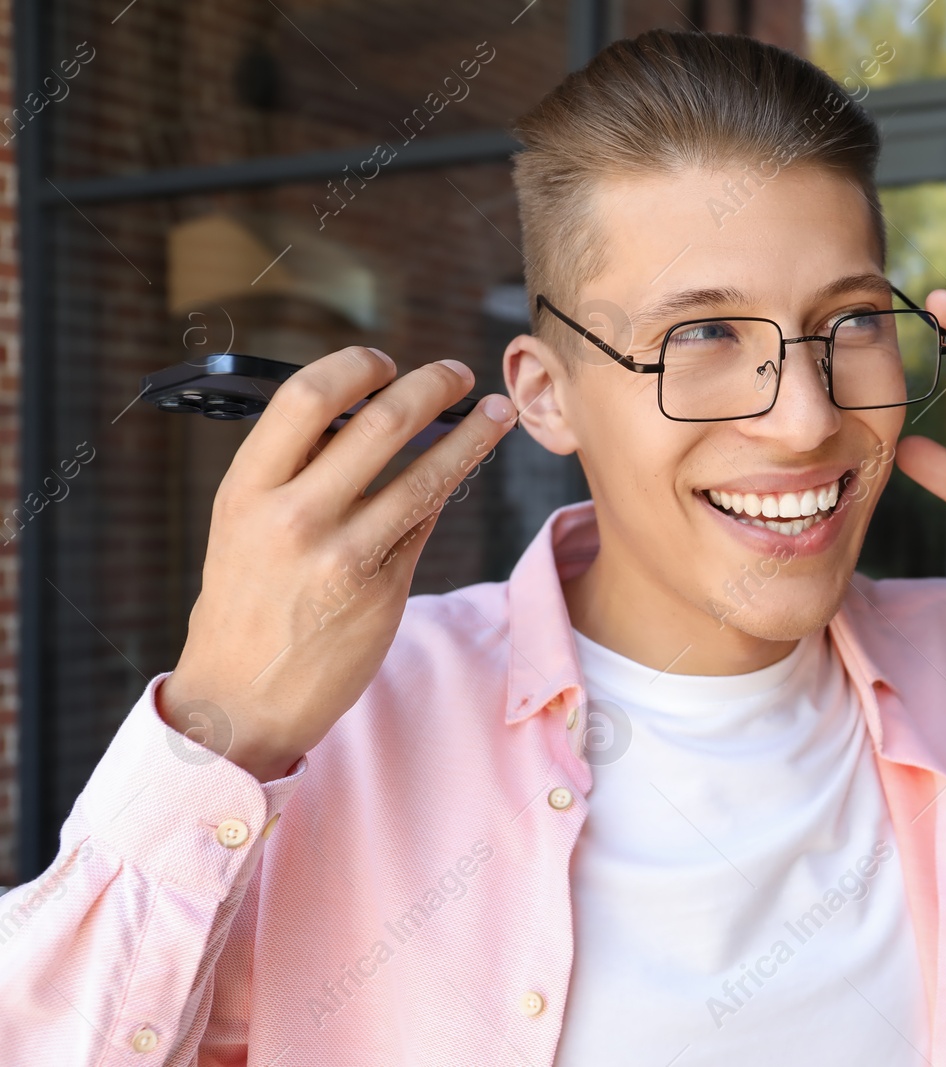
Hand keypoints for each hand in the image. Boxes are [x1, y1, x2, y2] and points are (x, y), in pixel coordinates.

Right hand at [156, 347, 517, 780]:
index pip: (307, 396)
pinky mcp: (384, 588)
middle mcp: (293, 516)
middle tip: (457, 373)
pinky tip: (468, 466)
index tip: (385, 361)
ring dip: (471, 434)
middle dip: (430, 386)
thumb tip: (367, 407)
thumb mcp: (243, 522)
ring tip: (497, 412)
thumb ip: (295, 468)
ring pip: (425, 473)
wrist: (242, 699)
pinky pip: (427, 520)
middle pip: (381, 422)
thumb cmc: (246, 599)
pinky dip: (449, 486)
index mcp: (247, 488)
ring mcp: (343, 555)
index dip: (355, 366)